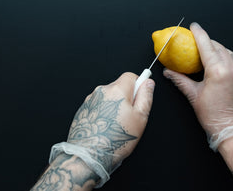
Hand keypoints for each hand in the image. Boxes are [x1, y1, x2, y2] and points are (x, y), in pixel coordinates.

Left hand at [50, 72, 154, 186]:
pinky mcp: (84, 109)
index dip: (138, 85)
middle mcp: (102, 91)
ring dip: (114, 105)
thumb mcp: (140, 118)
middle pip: (119, 86)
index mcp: (117, 90)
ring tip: (116, 124)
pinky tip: (106, 127)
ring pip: (109, 96)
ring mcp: (91, 100)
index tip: (139, 97)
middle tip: (129, 116)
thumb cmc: (114, 139)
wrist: (88, 155)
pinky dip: (104, 112)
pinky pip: (99, 105)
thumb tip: (148, 83)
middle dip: (126, 97)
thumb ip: (146, 96)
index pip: (131, 76)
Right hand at [163, 23, 232, 149]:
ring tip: (205, 52)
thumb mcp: (194, 96)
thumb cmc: (216, 117)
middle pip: (217, 45)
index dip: (198, 33)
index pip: (206, 45)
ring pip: (227, 51)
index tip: (193, 26)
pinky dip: (225, 56)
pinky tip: (218, 62)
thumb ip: (180, 80)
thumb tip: (169, 73)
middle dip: (206, 41)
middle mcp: (232, 67)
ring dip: (216, 48)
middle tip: (195, 41)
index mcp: (218, 71)